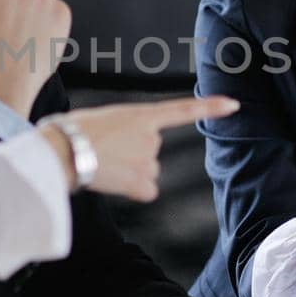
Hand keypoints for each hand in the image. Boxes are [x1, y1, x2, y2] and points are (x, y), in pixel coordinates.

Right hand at [40, 96, 238, 199]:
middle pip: (150, 152)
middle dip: (131, 155)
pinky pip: (145, 191)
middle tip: (102, 152)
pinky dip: (132, 191)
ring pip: (146, 172)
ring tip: (101, 165)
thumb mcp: (99, 120)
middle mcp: (151, 137)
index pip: (183, 110)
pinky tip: (112, 183)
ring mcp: (149, 160)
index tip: (233, 105)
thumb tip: (119, 154)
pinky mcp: (144, 183)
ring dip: (129, 172)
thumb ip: (121, 132)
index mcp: (140, 115)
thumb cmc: (69, 132)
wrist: (62, 152)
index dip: (210, 107)